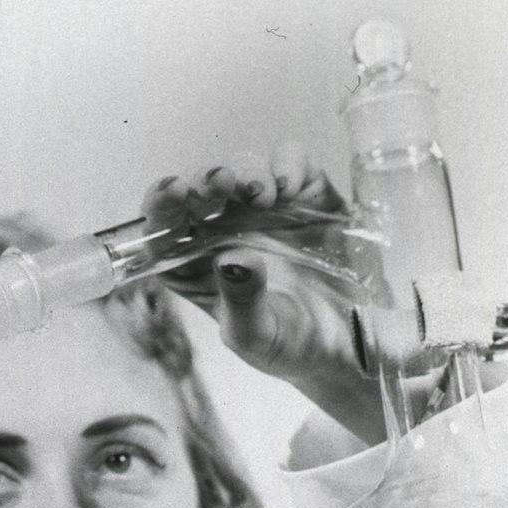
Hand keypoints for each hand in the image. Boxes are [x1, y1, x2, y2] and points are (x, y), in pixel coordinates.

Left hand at [142, 146, 386, 444]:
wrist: (345, 345)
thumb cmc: (289, 346)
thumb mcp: (258, 335)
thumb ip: (241, 301)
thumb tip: (231, 259)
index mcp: (196, 266)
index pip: (164, 228)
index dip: (161, 205)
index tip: (173, 193)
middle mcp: (224, 232)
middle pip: (201, 189)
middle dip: (205, 179)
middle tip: (221, 183)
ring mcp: (264, 210)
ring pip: (243, 168)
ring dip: (246, 171)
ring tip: (261, 193)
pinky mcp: (304, 195)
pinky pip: (291, 162)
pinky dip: (289, 164)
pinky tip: (289, 187)